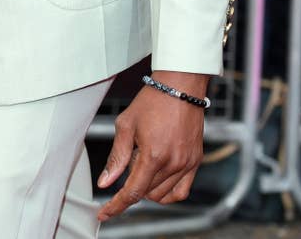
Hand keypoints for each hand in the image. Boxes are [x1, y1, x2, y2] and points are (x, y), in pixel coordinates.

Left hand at [96, 71, 206, 221]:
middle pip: (146, 193)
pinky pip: (181, 191)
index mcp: (154, 154)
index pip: (133, 192)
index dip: (116, 205)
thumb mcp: (126, 125)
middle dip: (133, 182)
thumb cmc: (153, 100)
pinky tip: (158, 178)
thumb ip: (116, 157)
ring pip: (162, 195)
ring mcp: (187, 164)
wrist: (180, 86)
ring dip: (148, 187)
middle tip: (131, 157)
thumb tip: (106, 181)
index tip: (105, 213)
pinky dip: (167, 192)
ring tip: (146, 159)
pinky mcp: (196, 161)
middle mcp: (173, 163)